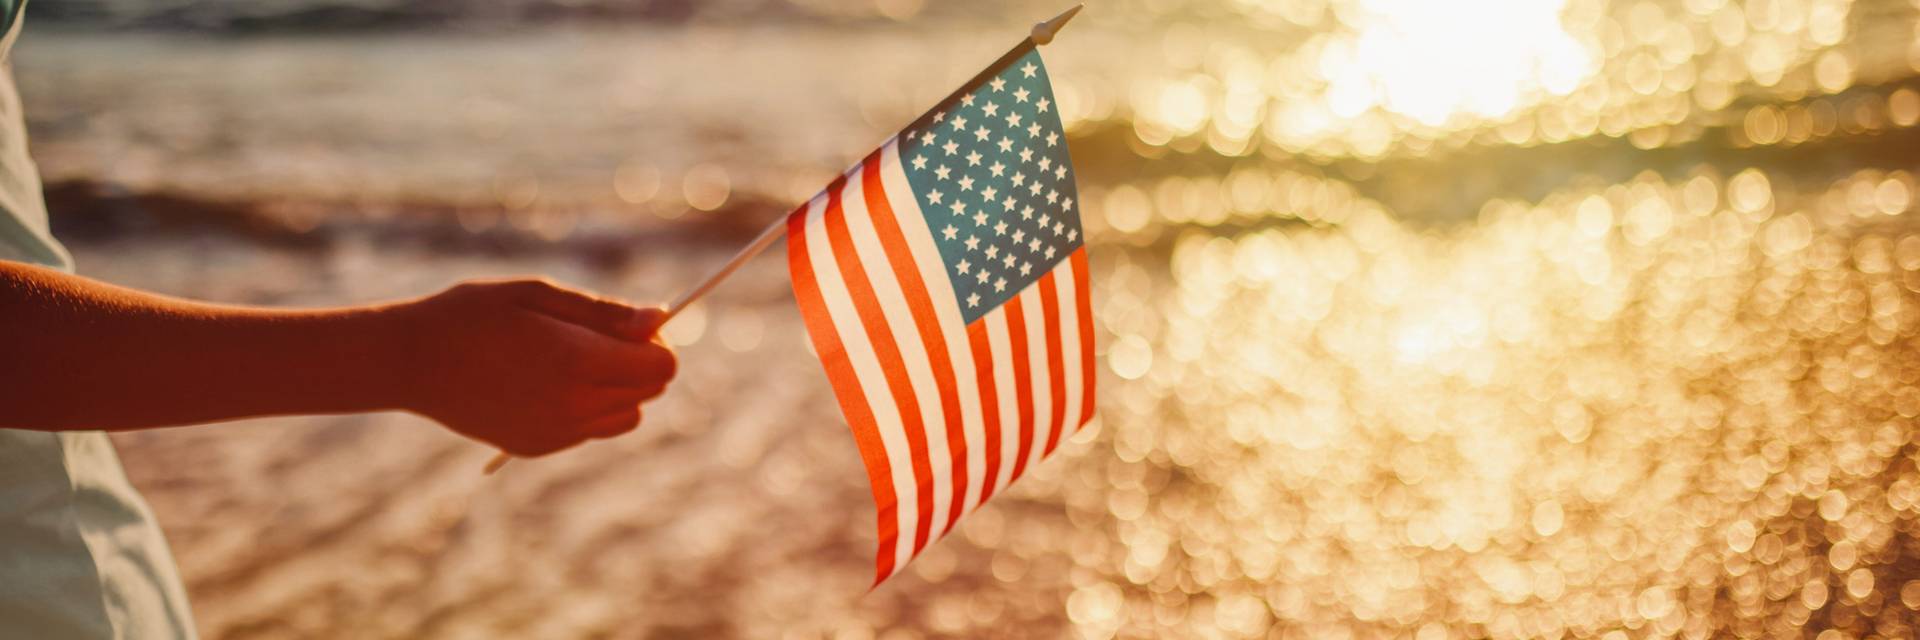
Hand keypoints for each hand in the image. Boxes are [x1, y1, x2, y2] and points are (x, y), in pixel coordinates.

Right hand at [394, 279, 676, 455]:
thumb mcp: (538, 295)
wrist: (410, 362)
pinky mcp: (537, 447)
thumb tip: (659, 319)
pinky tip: (546, 382)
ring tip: (573, 359)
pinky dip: (587, 408)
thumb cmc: (473, 314)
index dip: (657, 345)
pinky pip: (590, 430)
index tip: (629, 327)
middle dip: (640, 364)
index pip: (661, 368)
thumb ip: (603, 312)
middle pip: (649, 393)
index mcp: (577, 362)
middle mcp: (573, 406)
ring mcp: (556, 433)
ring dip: (618, 389)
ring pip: (627, 417)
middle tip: (599, 336)